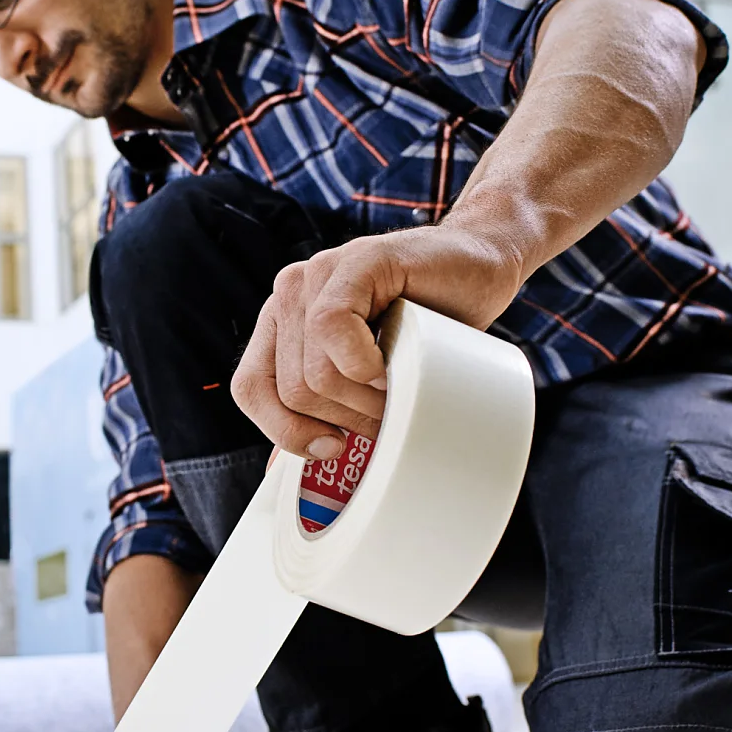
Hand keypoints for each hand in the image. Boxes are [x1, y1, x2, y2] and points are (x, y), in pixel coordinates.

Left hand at [231, 223, 523, 457]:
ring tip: (398, 393)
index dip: (284, 430)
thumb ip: (322, 411)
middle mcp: (290, 296)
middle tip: (386, 416)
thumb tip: (278, 471)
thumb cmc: (431, 327)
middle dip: (343, 421)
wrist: (481, 270)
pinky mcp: (356, 260)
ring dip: (363, 401)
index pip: (250, 388)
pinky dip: (364, 365)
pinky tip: (392, 367)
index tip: (333, 449)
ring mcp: (320, 273)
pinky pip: (332, 327)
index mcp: (282, 324)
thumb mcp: (366, 380)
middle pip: (289, 390)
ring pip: (313, 371)